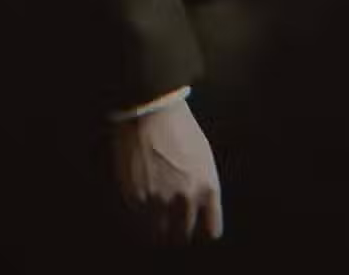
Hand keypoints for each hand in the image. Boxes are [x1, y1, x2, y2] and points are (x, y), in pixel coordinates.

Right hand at [110, 97, 222, 243]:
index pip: (212, 229)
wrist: (150, 112)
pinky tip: (142, 204)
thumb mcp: (204, 156)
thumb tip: (201, 207)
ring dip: (160, 229)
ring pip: (161, 236)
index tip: (198, 223)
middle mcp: (186, 199)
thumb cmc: (180, 127)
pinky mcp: (136, 200)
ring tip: (156, 216)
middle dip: (180, 230)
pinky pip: (140, 224)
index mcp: (207, 187)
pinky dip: (141, 219)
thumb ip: (203, 185)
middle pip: (185, 236)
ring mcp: (160, 202)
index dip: (204, 227)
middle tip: (174, 221)